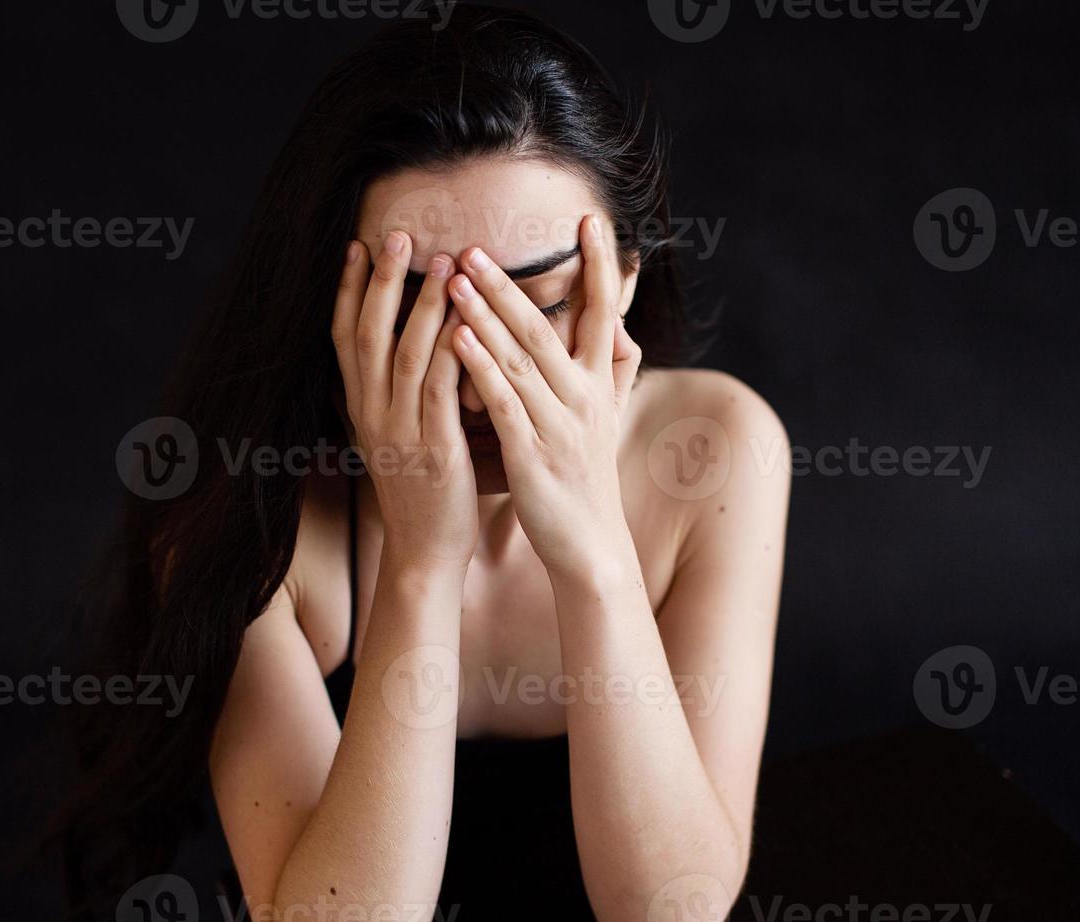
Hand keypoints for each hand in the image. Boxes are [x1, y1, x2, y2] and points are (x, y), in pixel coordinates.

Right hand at [332, 232, 478, 570]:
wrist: (425, 550)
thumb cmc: (421, 488)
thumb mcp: (396, 434)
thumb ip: (398, 390)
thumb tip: (404, 343)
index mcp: (361, 408)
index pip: (344, 338)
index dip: (347, 290)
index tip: (357, 245)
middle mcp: (372, 414)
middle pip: (368, 335)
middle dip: (382, 282)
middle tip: (399, 235)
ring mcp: (400, 432)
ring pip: (406, 356)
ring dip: (424, 305)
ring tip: (445, 261)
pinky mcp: (434, 450)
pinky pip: (441, 391)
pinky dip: (452, 353)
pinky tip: (467, 321)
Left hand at [447, 214, 642, 577]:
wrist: (590, 545)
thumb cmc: (589, 476)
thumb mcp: (610, 418)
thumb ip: (616, 370)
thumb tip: (624, 326)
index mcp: (600, 385)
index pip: (604, 312)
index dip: (601, 265)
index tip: (592, 218)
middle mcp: (583, 397)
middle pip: (547, 328)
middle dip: (510, 283)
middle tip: (475, 244)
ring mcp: (558, 425)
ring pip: (520, 358)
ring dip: (486, 313)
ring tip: (455, 276)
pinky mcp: (532, 454)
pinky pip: (503, 402)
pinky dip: (481, 367)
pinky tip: (456, 338)